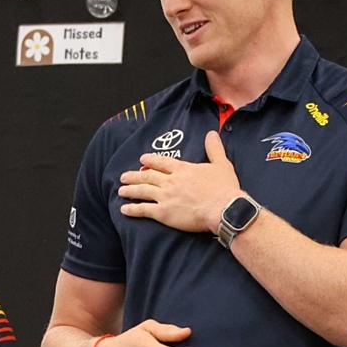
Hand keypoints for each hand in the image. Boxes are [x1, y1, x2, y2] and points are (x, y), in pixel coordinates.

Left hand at [118, 130, 243, 233]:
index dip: (150, 160)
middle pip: (147, 176)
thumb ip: (214, 148)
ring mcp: (165, 197)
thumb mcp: (221, 164)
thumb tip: (211, 133)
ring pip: (142, 191)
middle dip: (134, 175)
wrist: (224, 209)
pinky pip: (144, 210)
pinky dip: (133, 209)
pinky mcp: (164, 213)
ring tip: (121, 190)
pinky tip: (124, 209)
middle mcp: (170, 181)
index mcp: (182, 169)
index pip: (162, 162)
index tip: (142, 159)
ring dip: (130, 190)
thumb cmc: (225, 188)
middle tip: (124, 176)